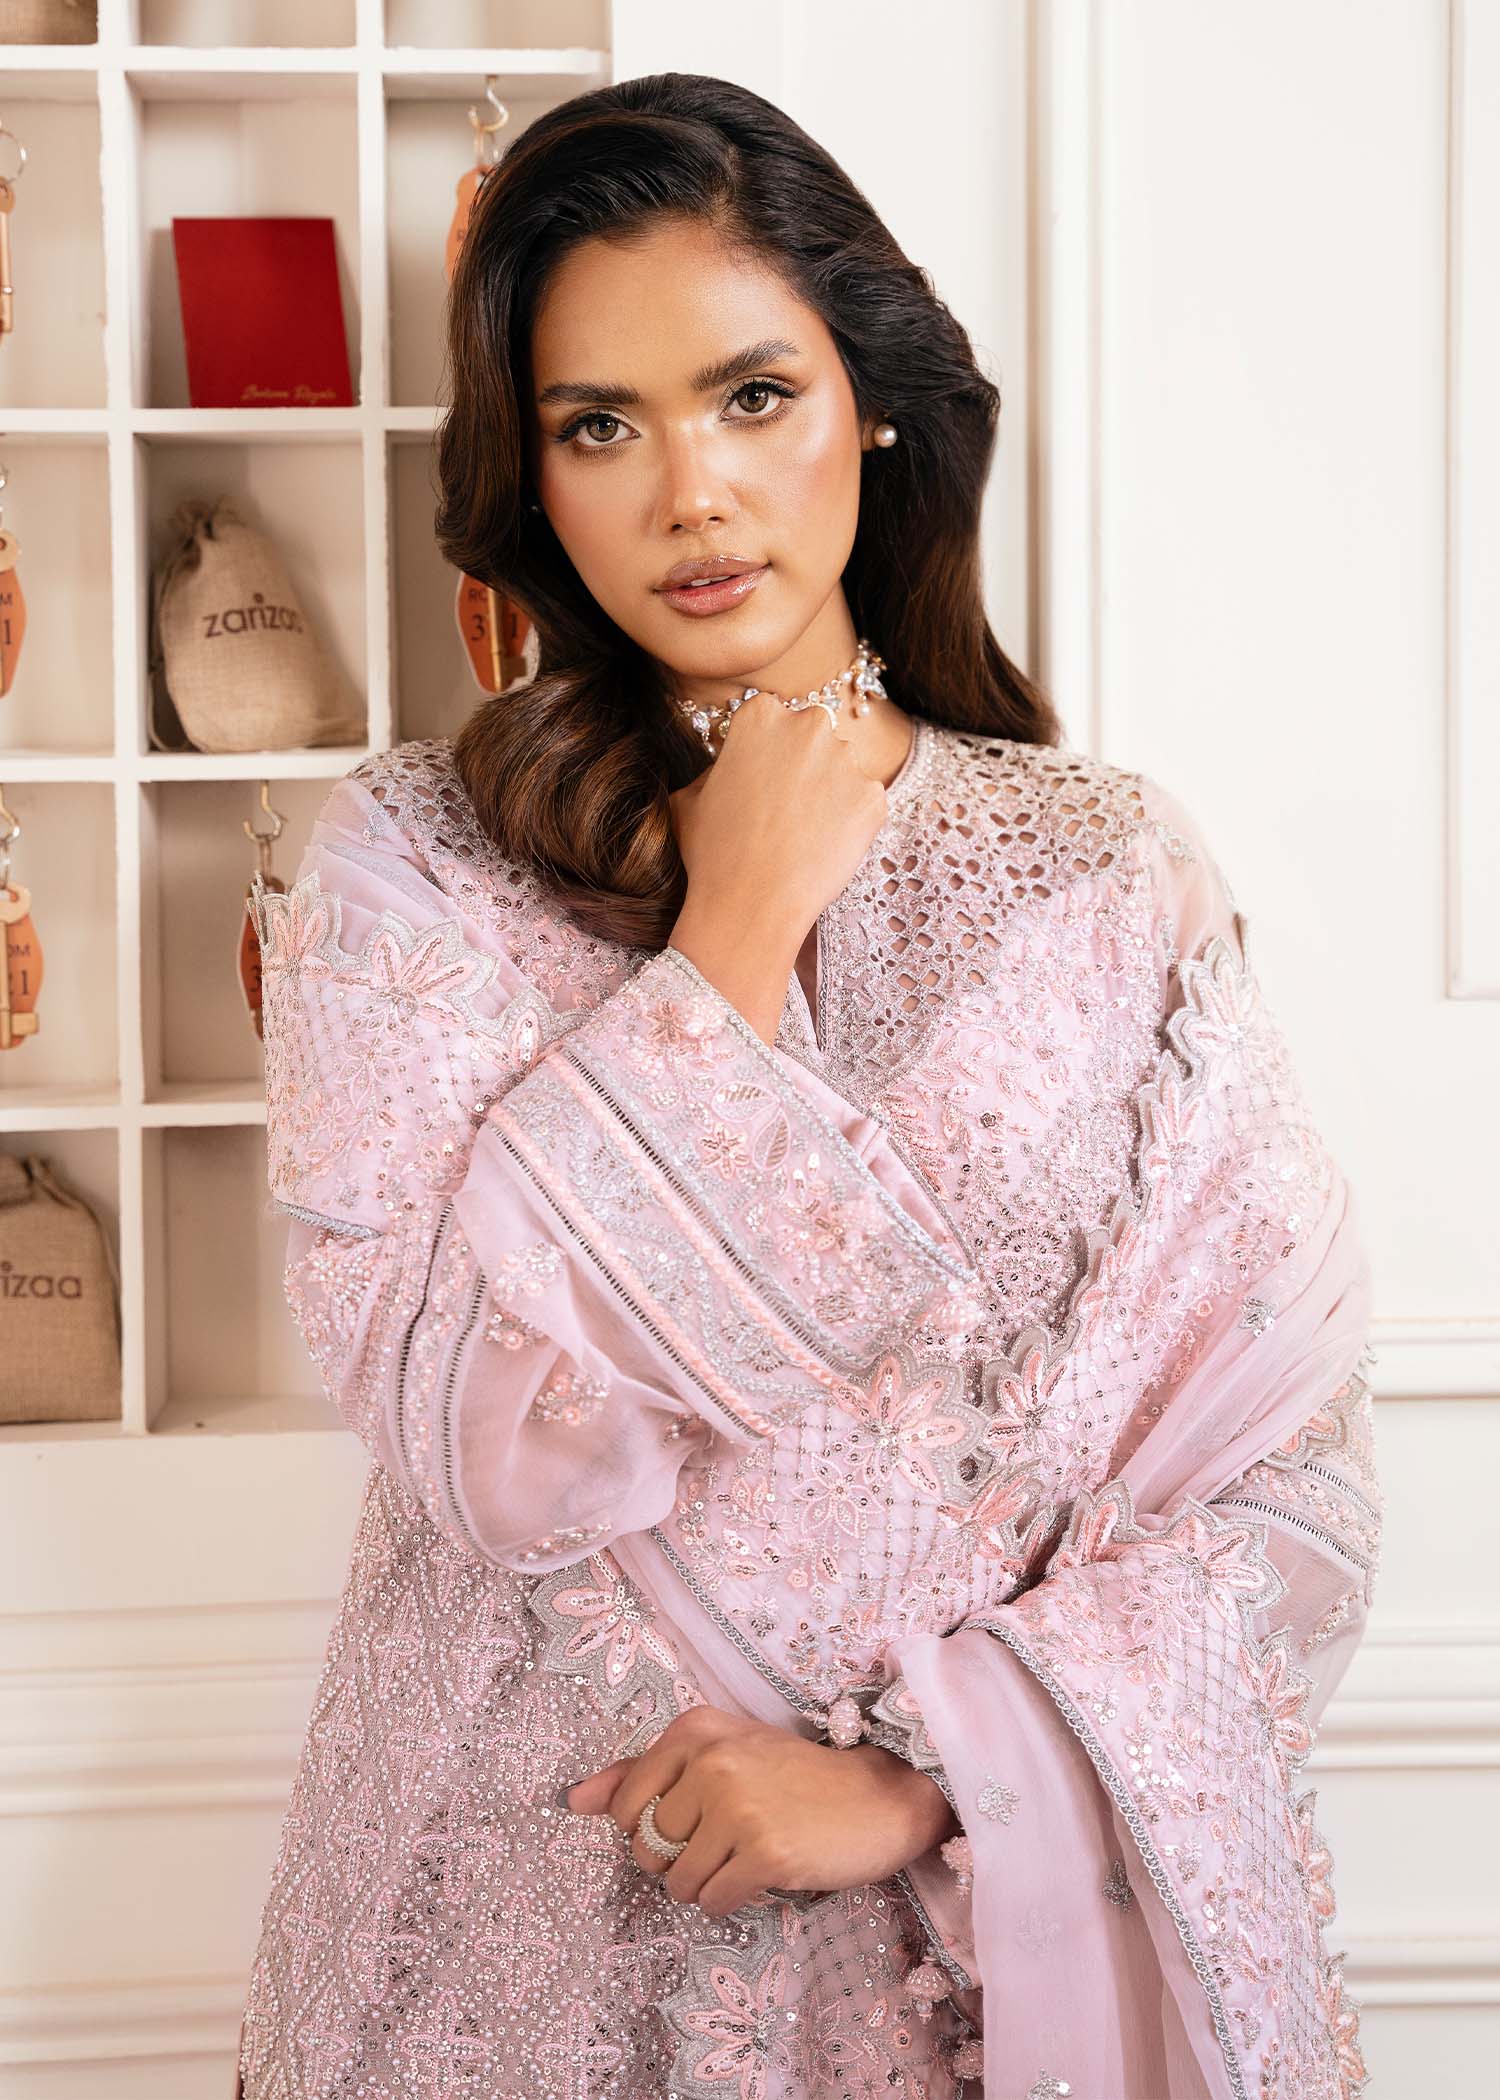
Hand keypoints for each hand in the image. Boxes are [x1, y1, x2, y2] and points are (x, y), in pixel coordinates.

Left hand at [562, 1703, 957, 1918]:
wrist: (876, 1797)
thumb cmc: (791, 1776)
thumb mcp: (719, 1753)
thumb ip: (641, 1774)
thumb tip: (572, 1801)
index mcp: (694, 1729)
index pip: (625, 1805)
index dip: (648, 1829)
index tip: (689, 1820)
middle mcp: (711, 1762)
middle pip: (648, 1848)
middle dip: (677, 1860)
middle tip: (723, 1840)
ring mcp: (738, 1807)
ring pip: (677, 1881)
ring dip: (704, 1883)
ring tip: (742, 1856)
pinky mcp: (765, 1854)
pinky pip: (713, 1901)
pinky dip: (730, 1899)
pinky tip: (761, 1874)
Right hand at [668, 690, 887, 932]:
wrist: (751, 908)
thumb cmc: (714, 855)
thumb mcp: (691, 797)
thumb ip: (715, 766)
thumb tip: (734, 766)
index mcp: (761, 715)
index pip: (769, 718)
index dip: (763, 751)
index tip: (759, 779)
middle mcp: (809, 726)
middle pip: (812, 737)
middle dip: (802, 764)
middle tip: (783, 810)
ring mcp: (847, 761)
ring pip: (841, 770)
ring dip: (828, 793)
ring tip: (802, 835)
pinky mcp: (873, 798)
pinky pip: (863, 804)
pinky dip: (849, 824)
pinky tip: (822, 849)